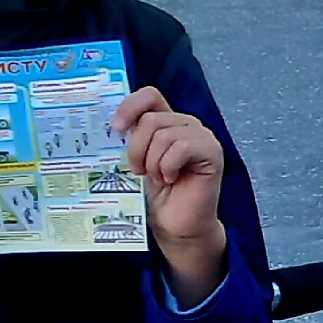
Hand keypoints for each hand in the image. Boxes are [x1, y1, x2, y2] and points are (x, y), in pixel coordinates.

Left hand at [114, 86, 231, 298]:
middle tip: (140, 171)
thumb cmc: (158, 196)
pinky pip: (180, 147)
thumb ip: (131, 139)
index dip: (130, 106)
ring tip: (159, 178)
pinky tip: (173, 179)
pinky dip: (168, 167)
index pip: (149, 95)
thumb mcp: (137, 161)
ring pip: (164, 135)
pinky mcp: (212, 152)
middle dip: (137, 149)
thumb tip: (111, 127)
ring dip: (153, 162)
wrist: (177, 226)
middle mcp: (185, 124)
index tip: (116, 129)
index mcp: (166, 122)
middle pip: (151, 119)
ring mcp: (201, 136)